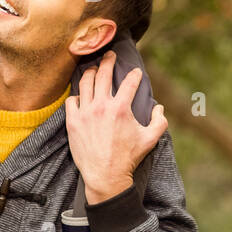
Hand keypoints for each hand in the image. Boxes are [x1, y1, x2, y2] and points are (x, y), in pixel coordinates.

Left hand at [65, 50, 167, 203]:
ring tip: (93, 68)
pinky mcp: (72, 122)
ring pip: (85, 83)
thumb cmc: (129, 158)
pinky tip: (81, 95)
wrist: (106, 176)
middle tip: (110, 55)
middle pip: (103, 74)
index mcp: (121, 108)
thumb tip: (159, 108)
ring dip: (90, 72)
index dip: (135, 75)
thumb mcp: (151, 139)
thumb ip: (160, 121)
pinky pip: (72, 100)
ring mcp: (85, 113)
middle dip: (108, 61)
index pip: (129, 82)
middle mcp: (101, 106)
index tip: (136, 72)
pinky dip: (77, 95)